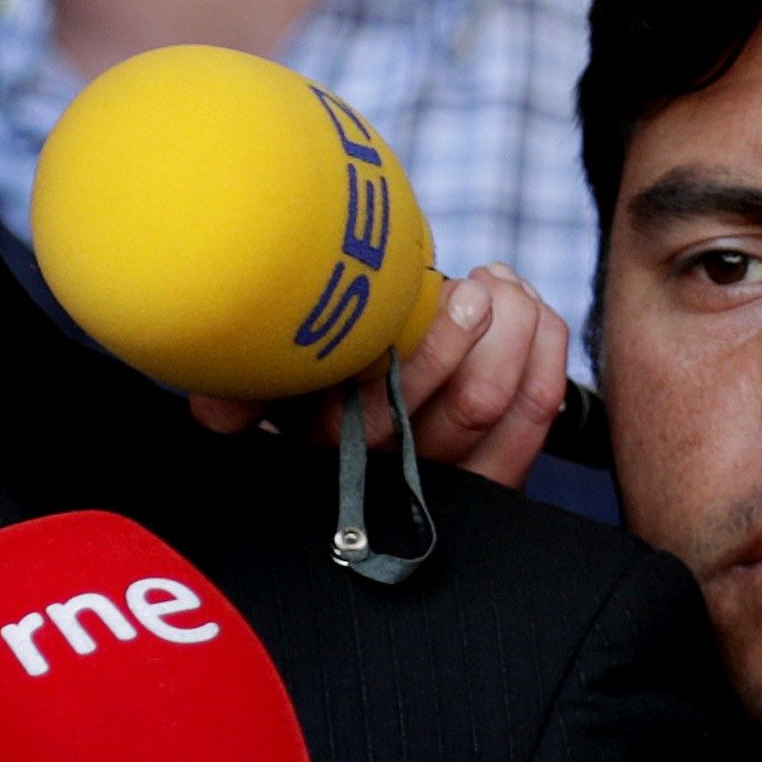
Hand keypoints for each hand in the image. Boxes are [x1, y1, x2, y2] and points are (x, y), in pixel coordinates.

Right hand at [188, 267, 572, 491]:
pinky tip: (536, 314)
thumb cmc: (302, 394)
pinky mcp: (495, 477)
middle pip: (474, 401)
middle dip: (498, 324)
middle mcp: (397, 474)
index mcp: (338, 451)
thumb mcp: (265, 393)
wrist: (343, 458)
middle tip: (488, 280)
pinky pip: (538, 418)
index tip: (458, 288)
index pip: (401, 407)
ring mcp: (451, 480)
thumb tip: (213, 413)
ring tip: (507, 288)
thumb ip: (237, 393)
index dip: (443, 344)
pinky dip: (549, 356)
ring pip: (508, 403)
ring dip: (525, 331)